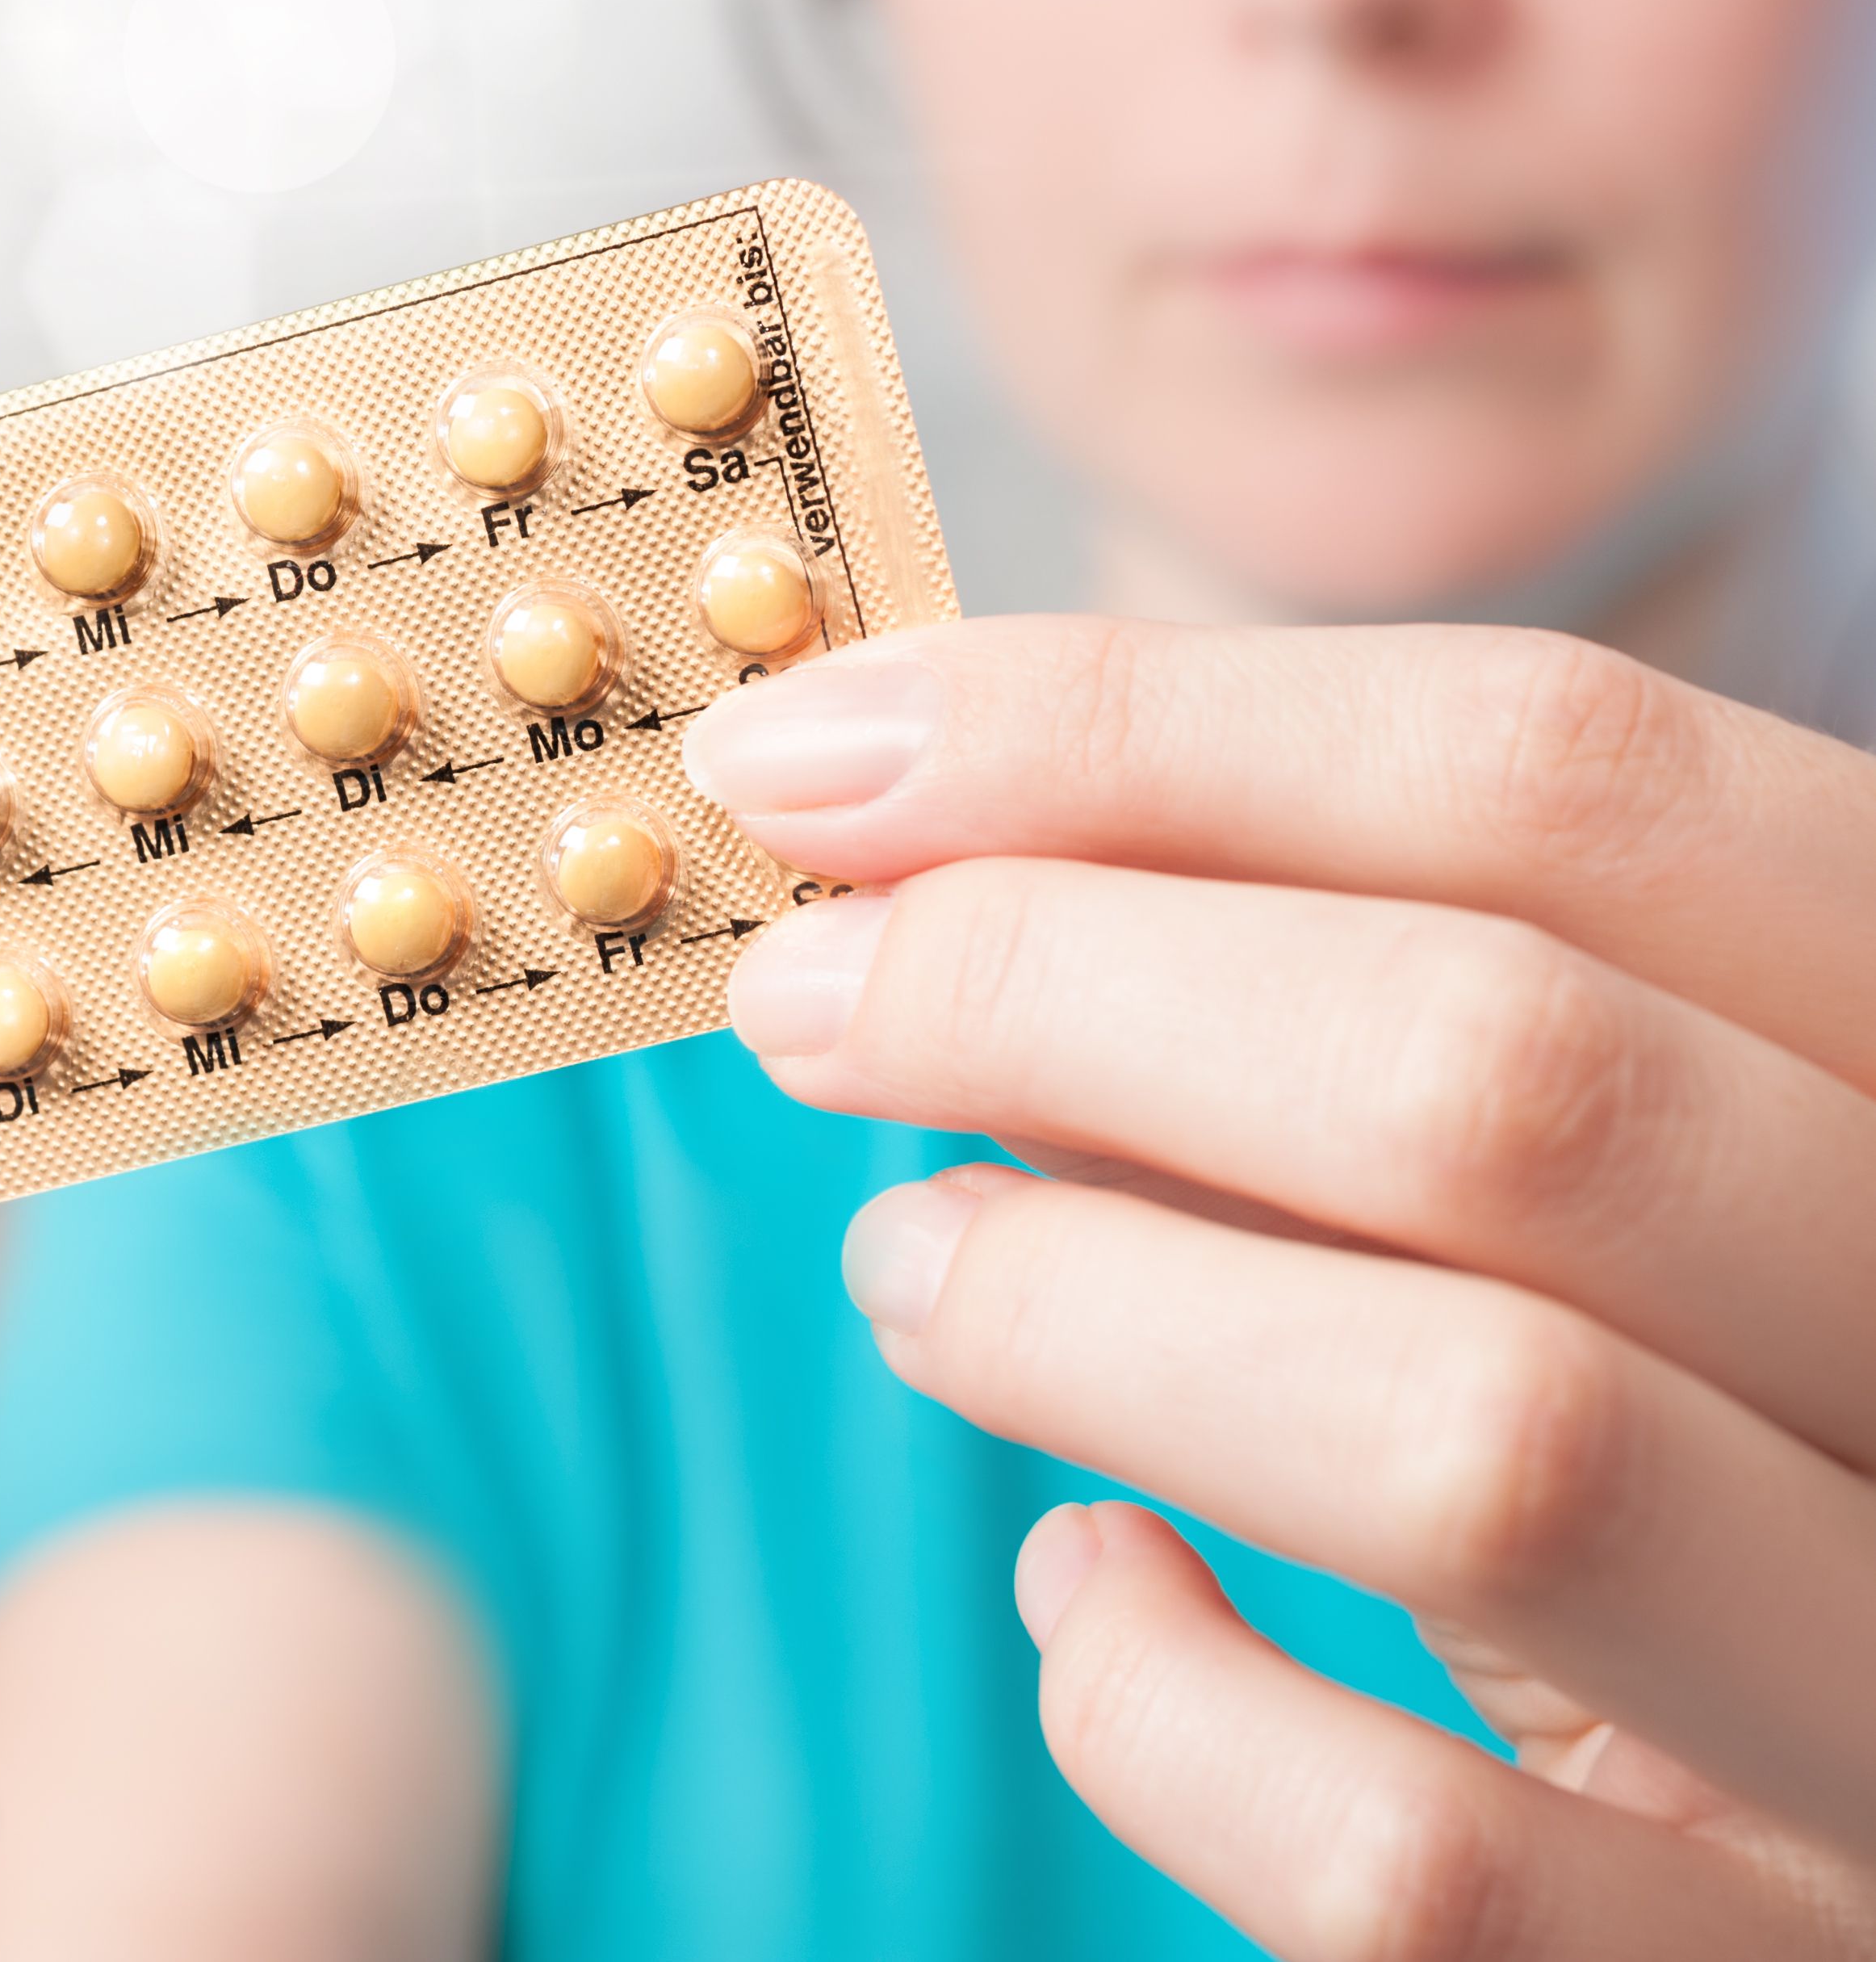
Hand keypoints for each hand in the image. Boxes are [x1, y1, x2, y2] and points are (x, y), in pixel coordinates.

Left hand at [690, 618, 1875, 1956]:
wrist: (1835, 1841)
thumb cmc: (1692, 1426)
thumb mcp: (1582, 1191)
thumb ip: (1330, 1040)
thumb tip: (940, 909)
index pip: (1574, 782)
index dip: (1127, 729)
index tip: (810, 749)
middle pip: (1513, 1076)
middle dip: (1058, 985)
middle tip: (804, 1000)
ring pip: (1493, 1445)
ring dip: (1092, 1310)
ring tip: (906, 1264)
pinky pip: (1415, 1874)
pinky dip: (1165, 1711)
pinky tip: (1087, 1592)